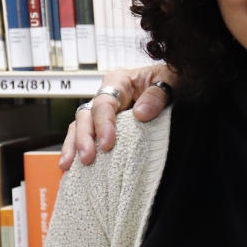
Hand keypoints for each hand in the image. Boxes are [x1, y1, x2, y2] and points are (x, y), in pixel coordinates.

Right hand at [60, 64, 176, 169]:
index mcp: (119, 81)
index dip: (103, 124)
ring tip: (70, 165)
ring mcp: (104, 112)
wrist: (176, 86)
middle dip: (84, 138)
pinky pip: (87, 136)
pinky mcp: (105, 126)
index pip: (104, 103)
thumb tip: (140, 113)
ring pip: (80, 127)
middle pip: (86, 116)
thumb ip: (156, 96)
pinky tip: (74, 165)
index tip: (108, 143)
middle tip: (87, 158)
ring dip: (73, 146)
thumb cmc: (171, 80)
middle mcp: (107, 95)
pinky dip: (78, 149)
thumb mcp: (170, 81)